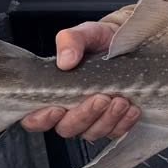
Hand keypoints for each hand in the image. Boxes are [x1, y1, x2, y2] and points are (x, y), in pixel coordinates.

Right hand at [20, 19, 140, 141]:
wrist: (129, 43)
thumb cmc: (98, 41)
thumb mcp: (83, 34)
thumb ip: (69, 42)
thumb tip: (65, 61)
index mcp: (53, 93)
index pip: (36, 119)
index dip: (41, 119)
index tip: (57, 109)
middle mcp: (70, 111)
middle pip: (67, 128)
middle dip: (84, 115)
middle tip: (101, 97)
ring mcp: (93, 120)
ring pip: (93, 132)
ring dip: (107, 119)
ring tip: (121, 100)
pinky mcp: (114, 122)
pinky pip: (116, 132)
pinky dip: (124, 123)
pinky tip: (132, 108)